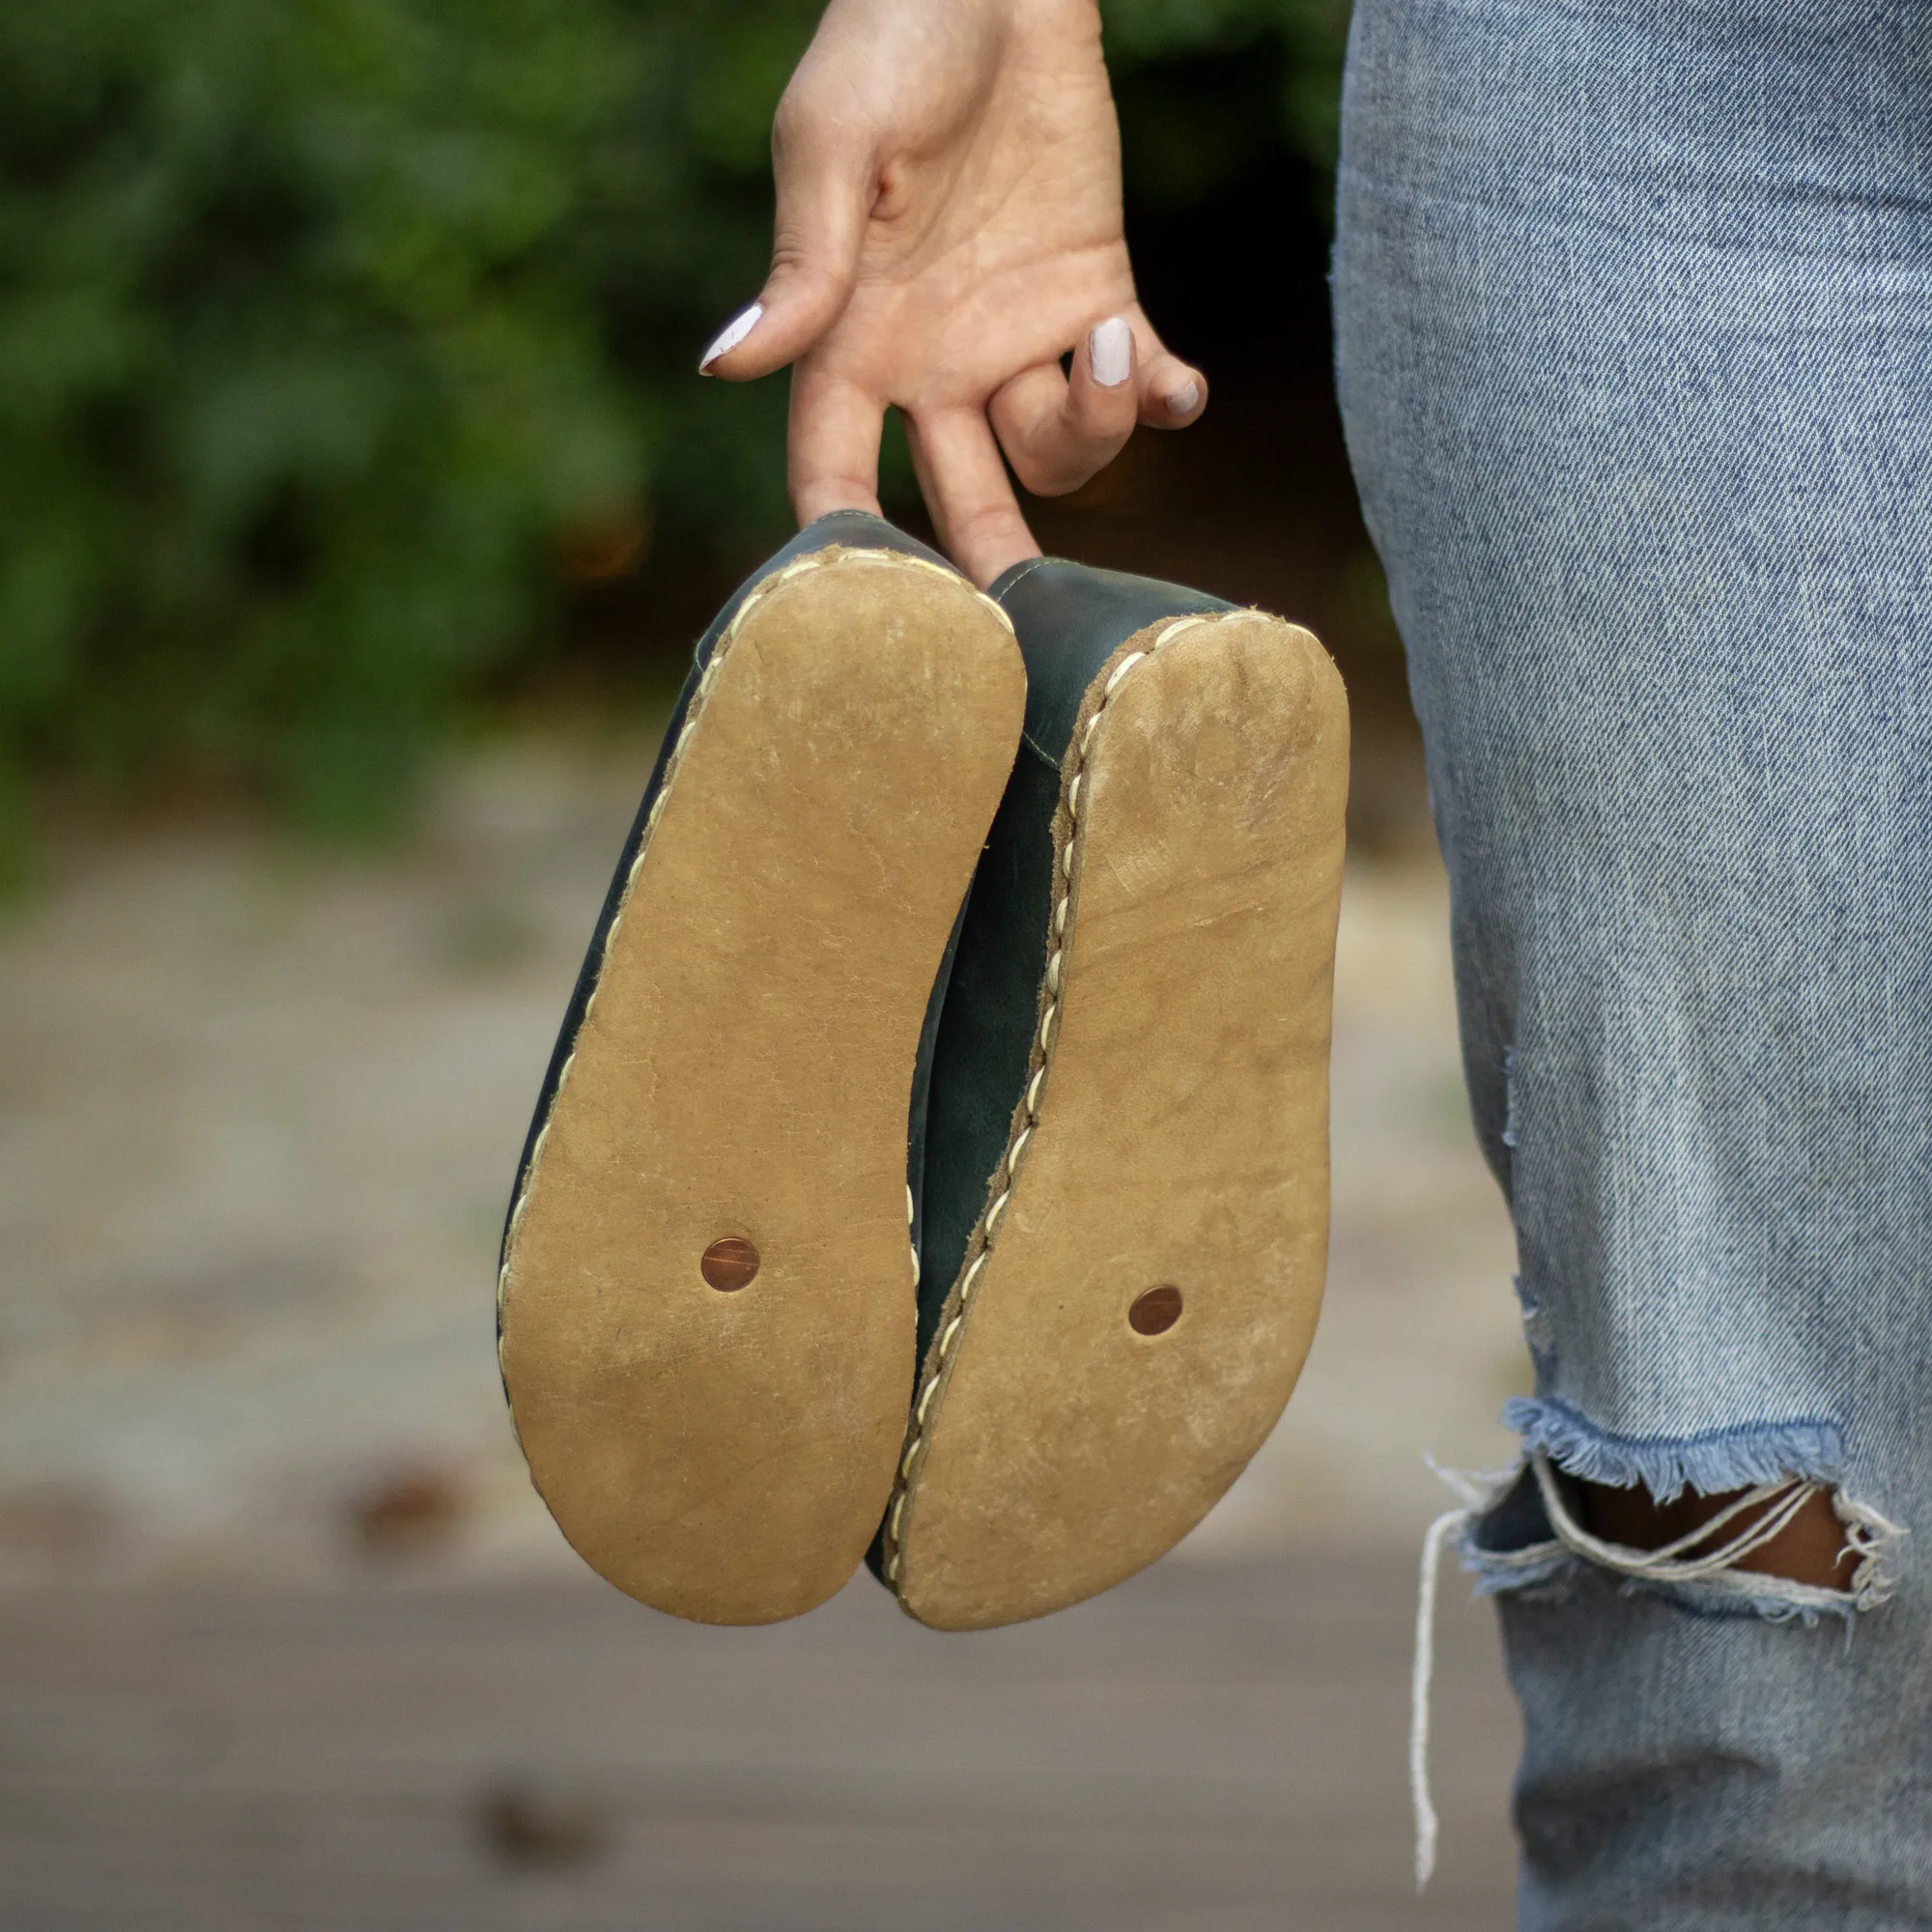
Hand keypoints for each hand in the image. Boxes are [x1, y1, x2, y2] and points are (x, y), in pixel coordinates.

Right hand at [697, 0, 1206, 585]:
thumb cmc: (891, 40)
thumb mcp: (833, 148)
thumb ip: (801, 267)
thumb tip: (723, 366)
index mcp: (855, 339)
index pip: (832, 469)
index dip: (847, 542)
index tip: (880, 607)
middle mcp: (936, 361)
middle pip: (959, 503)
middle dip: (990, 570)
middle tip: (1025, 626)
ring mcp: (1019, 337)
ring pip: (1057, 455)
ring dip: (1090, 428)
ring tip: (1100, 343)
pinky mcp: (1095, 293)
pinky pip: (1140, 386)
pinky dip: (1163, 397)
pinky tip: (1173, 381)